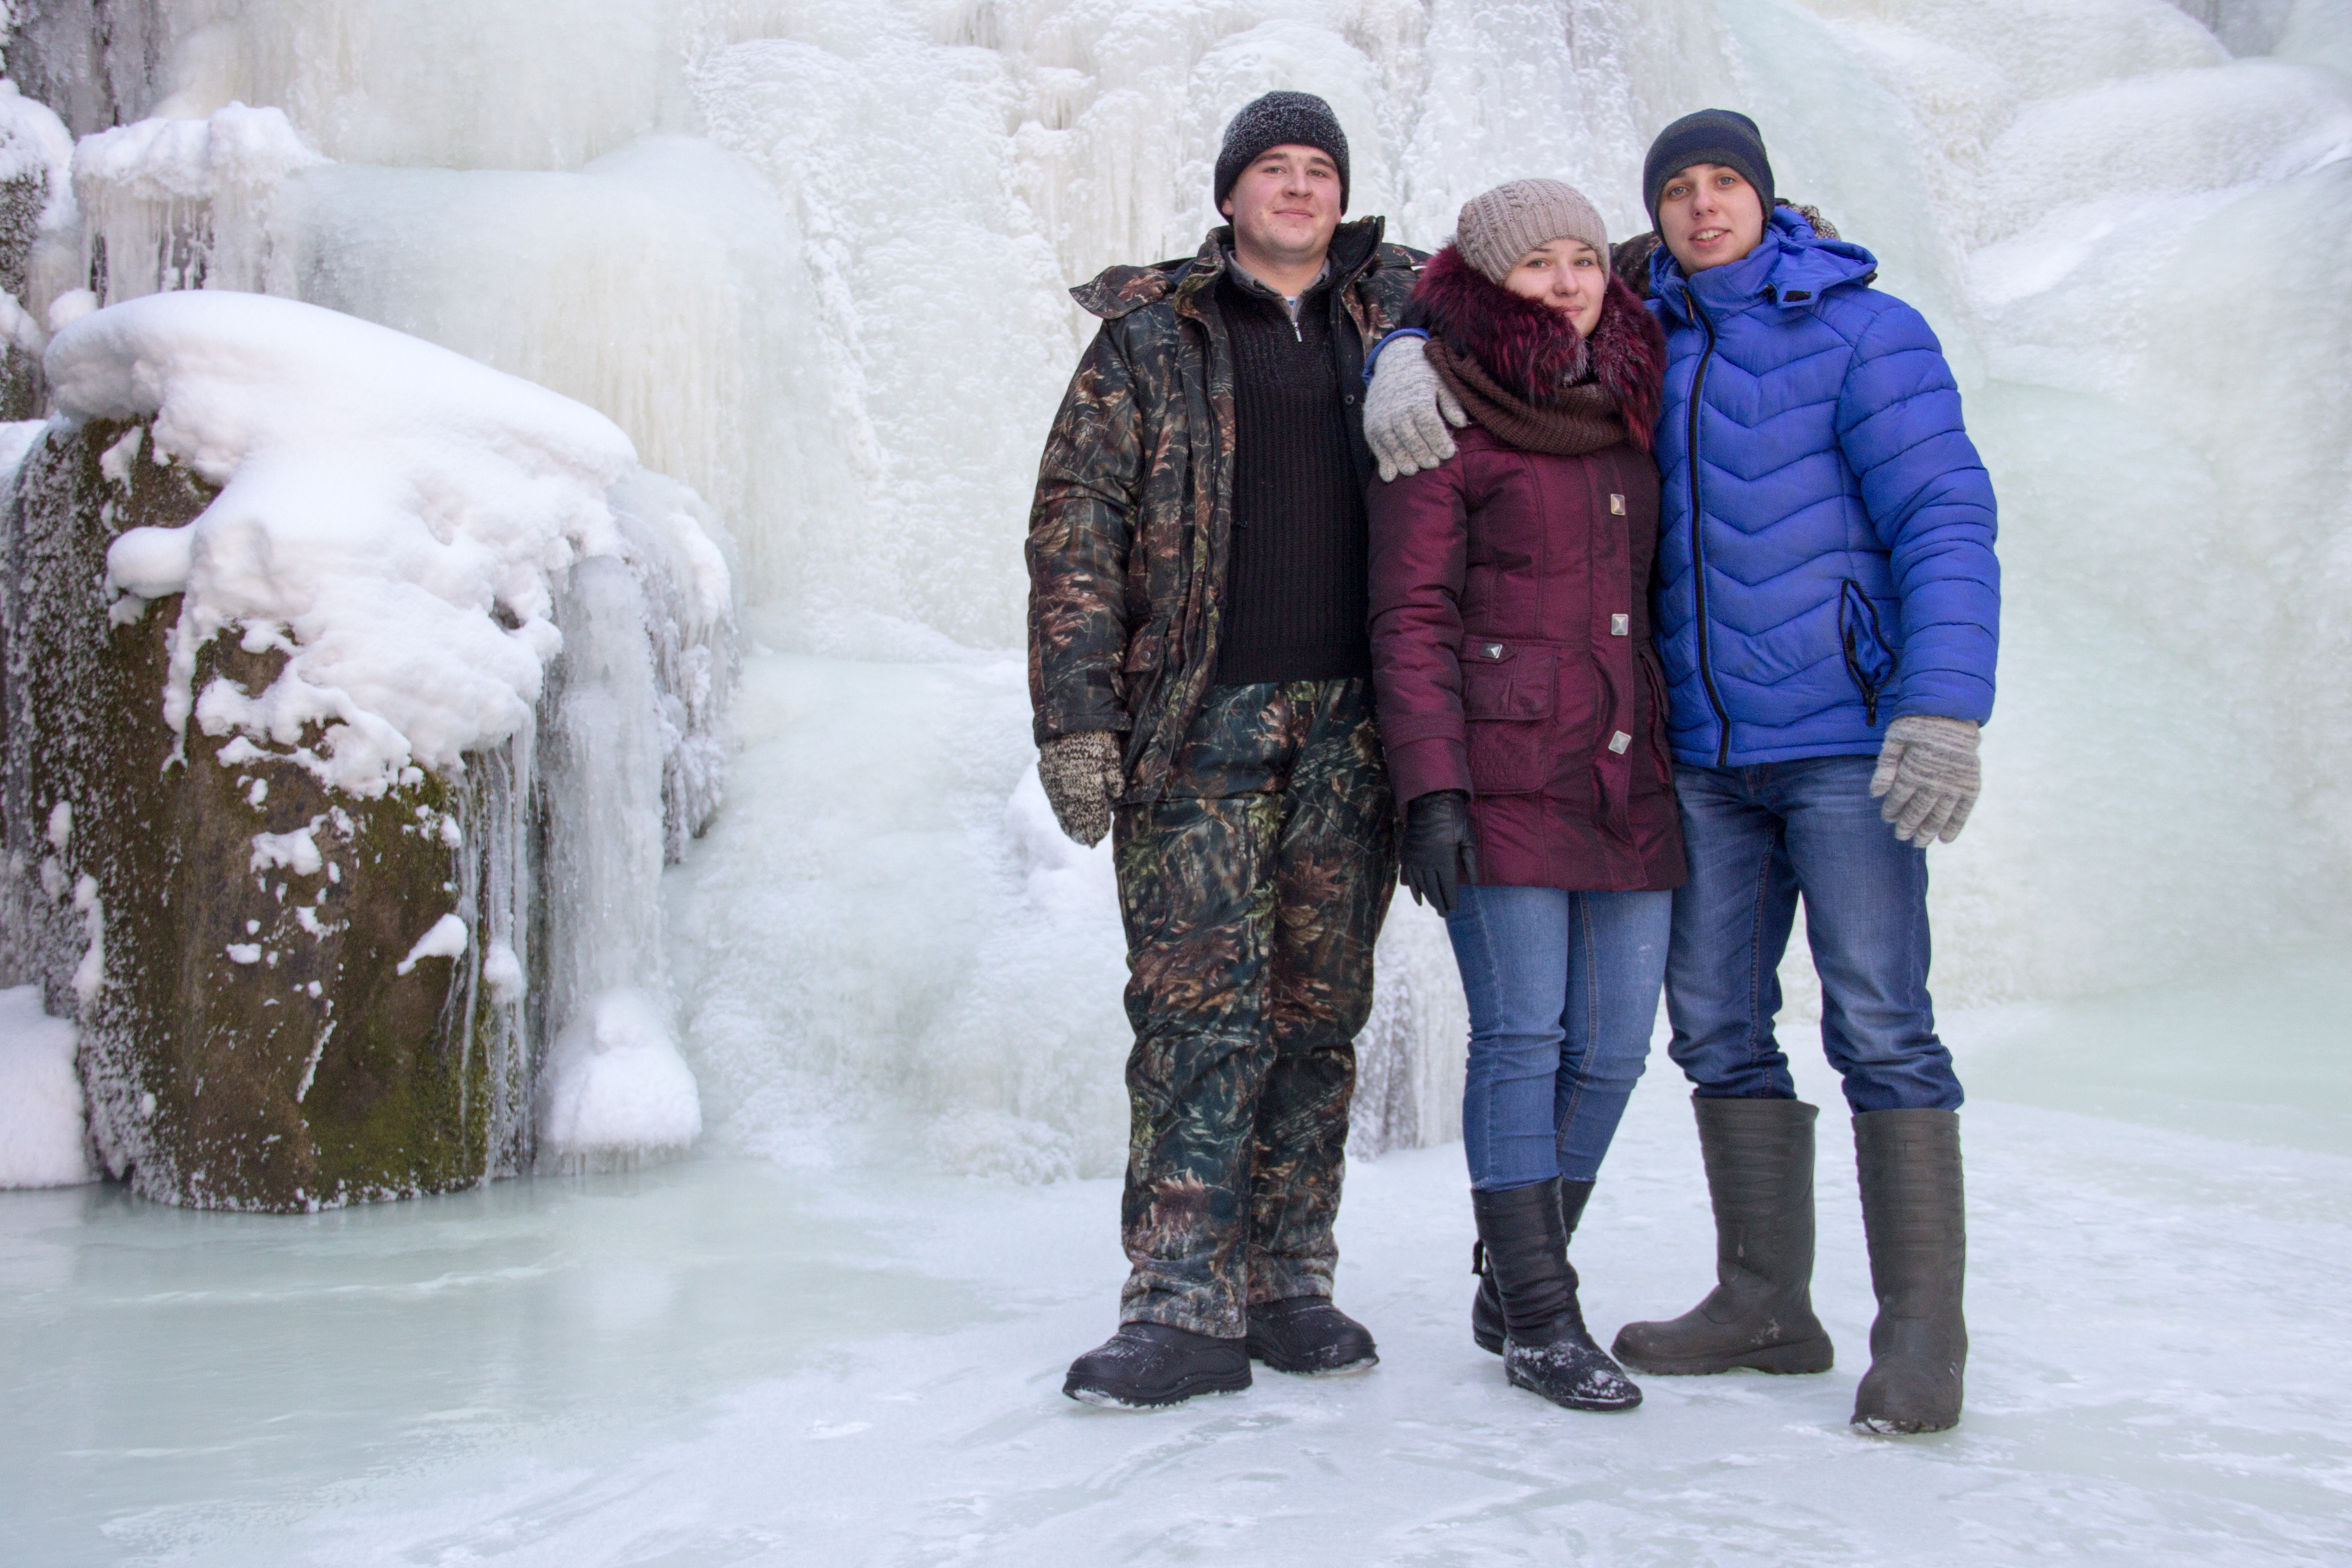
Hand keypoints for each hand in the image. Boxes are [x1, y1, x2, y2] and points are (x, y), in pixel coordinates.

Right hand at [1039, 732, 1123, 846]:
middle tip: (1089, 844)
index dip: (1096, 828)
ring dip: (1069, 826)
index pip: (1092, 815)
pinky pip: (1053, 801)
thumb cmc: (1096, 734)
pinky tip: (1064, 819)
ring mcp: (1055, 784)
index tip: (1098, 839)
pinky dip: (1059, 813)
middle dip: (1083, 832)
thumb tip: (1114, 798)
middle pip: (1076, 818)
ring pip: (1062, 812)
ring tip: (1076, 837)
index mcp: (1089, 785)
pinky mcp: (1046, 776)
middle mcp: (1070, 789)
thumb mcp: (1112, 754)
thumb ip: (1113, 779)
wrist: (1067, 718)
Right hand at [1364, 336, 1468, 482]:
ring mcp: (1381, 418)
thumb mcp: (1443, 382)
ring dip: (1403, 460)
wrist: (1395, 362)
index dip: (1439, 441)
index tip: (1449, 453)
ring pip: (1393, 444)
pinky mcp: (1370, 425)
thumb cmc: (1425, 375)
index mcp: (1418, 398)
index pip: (1429, 424)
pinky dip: (1383, 461)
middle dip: (1423, 454)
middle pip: (1411, 437)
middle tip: (1433, 465)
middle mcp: (1397, 409)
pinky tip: (1391, 475)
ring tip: (1413, 471)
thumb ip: (1451, 403)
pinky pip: (1377, 446)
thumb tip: (1462, 423)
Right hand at [1398, 790, 1478, 915]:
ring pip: (1421, 885)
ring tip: (1435, 908)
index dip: (1451, 899)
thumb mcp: (1468, 837)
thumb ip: (1470, 861)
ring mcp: (1415, 857)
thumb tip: (1474, 882)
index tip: (1455, 909)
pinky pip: (1408, 876)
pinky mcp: (1407, 853)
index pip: (1448, 886)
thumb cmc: (1454, 816)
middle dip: (1440, 904)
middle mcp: (1427, 861)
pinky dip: (1413, 889)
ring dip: (1428, 898)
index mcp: (1444, 857)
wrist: (1430, 799)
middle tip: (1445, 915)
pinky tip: (1418, 899)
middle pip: (1433, 889)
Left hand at [1869, 716, 1980, 844]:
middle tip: (1901, 836)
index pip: (1899, 797)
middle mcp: (1934, 780)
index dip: (1892, 810)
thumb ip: (1885, 766)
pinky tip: (1945, 839)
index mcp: (1913, 769)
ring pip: (1939, 814)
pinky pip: (1963, 810)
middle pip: (1918, 810)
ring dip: (1929, 831)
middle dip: (1908, 825)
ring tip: (1919, 843)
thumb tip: (1875, 794)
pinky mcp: (1971, 783)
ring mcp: (1955, 783)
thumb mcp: (1894, 738)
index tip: (1888, 818)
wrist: (1951, 711)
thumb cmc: (1917, 724)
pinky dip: (1955, 825)